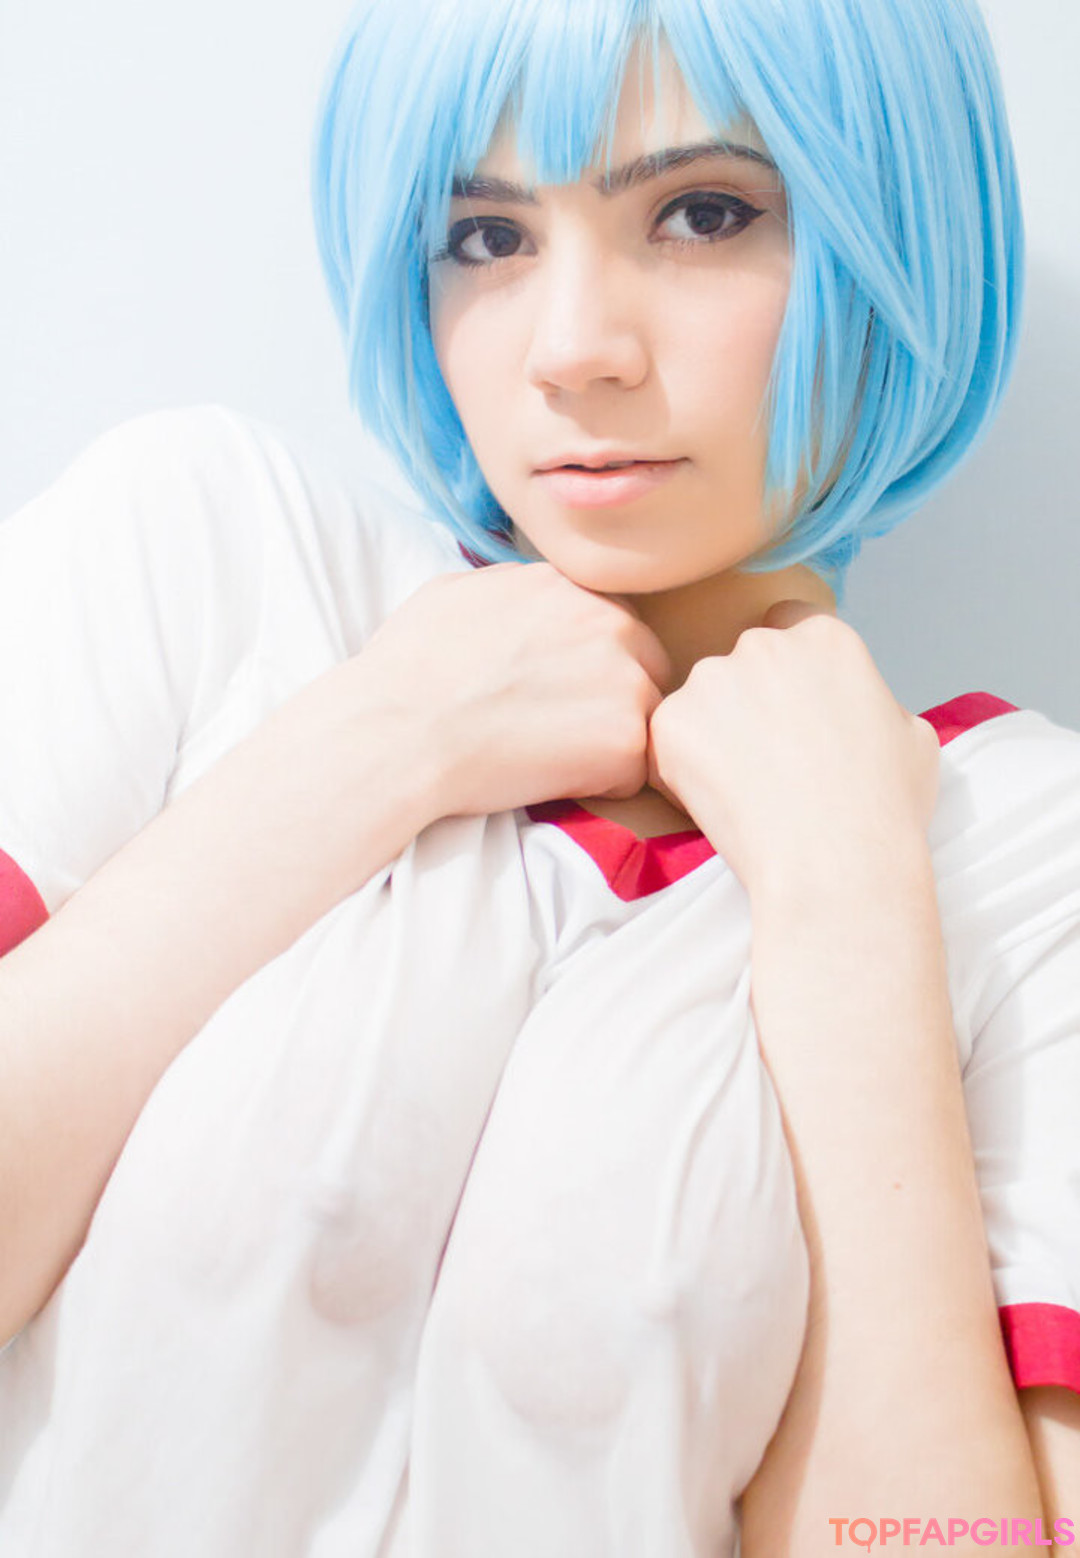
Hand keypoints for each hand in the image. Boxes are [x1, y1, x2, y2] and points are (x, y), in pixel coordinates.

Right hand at [355, 562, 673, 816]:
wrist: (400, 730)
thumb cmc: (409, 669)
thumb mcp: (455, 592)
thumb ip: (512, 589)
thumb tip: (529, 595)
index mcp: (569, 586)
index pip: (611, 625)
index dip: (586, 664)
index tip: (554, 690)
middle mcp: (609, 621)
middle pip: (643, 666)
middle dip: (610, 698)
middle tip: (556, 730)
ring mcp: (625, 679)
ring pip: (643, 717)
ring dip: (608, 740)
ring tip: (549, 756)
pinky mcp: (625, 738)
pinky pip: (634, 770)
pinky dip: (602, 784)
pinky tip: (551, 779)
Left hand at [645, 601, 940, 898]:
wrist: (836, 862)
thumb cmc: (884, 808)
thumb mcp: (912, 733)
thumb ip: (872, 700)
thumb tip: (856, 707)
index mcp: (824, 638)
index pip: (790, 627)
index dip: (789, 672)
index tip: (792, 709)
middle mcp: (763, 645)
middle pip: (743, 664)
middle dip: (750, 703)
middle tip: (770, 762)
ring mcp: (711, 680)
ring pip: (703, 701)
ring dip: (714, 734)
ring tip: (746, 789)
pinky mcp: (672, 721)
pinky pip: (668, 741)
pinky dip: (681, 769)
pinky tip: (718, 803)